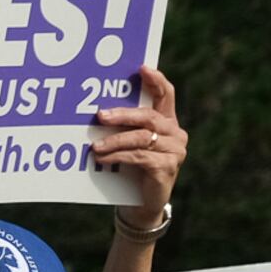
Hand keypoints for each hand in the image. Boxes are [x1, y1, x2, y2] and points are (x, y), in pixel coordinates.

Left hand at [96, 65, 185, 213]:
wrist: (142, 203)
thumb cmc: (131, 168)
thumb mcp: (128, 144)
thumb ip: (123, 127)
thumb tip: (97, 111)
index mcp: (167, 122)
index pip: (166, 95)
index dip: (156, 80)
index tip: (141, 68)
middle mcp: (175, 133)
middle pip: (149, 116)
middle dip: (123, 114)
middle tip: (100, 115)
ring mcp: (175, 151)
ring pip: (142, 138)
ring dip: (115, 141)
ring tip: (94, 146)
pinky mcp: (167, 167)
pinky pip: (140, 157)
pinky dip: (118, 156)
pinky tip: (101, 159)